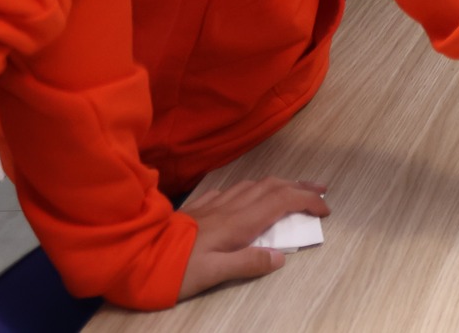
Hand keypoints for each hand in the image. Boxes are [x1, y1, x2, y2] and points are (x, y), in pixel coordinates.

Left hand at [177, 177, 330, 298]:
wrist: (133, 254)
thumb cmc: (173, 269)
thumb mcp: (213, 274)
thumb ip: (248, 263)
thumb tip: (280, 257)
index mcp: (239, 222)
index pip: (283, 201)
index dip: (308, 201)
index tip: (326, 209)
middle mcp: (230, 207)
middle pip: (272, 186)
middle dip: (300, 185)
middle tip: (321, 190)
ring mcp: (214, 204)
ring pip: (254, 185)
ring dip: (279, 184)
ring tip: (292, 188)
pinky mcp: (199, 207)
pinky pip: (233, 190)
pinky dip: (251, 189)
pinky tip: (247, 196)